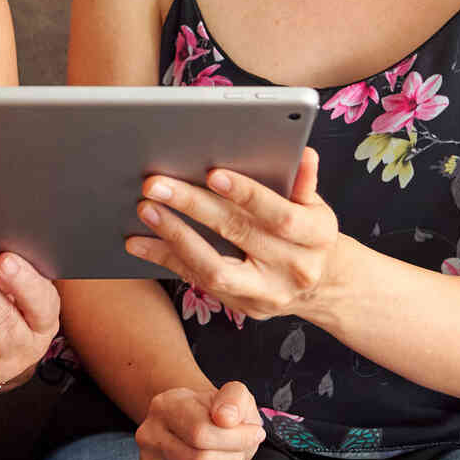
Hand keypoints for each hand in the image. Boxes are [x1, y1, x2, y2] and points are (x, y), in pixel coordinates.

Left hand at [124, 148, 342, 319]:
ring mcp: (266, 293)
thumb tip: (303, 153)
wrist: (320, 286)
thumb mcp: (315, 206)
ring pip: (214, 269)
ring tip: (145, 209)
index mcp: (316, 236)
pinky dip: (166, 259)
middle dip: (194, 205)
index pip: (280, 215)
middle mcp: (294, 269)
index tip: (212, 173)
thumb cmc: (309, 233)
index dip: (246, 194)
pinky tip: (139, 242)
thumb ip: (303, 182)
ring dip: (175, 237)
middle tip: (157, 184)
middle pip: (239, 234)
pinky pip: (197, 281)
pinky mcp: (242, 306)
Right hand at [137, 380, 264, 459]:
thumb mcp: (233, 395)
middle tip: (244, 451)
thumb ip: (234, 398)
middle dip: (235, 459)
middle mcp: (149, 438)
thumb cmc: (217, 413)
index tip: (255, 433)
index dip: (237, 439)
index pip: (201, 433)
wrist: (196, 428)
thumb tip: (226, 418)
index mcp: (164, 407)